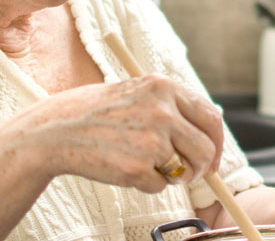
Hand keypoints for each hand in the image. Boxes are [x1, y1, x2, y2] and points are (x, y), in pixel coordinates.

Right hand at [0, 73, 224, 193]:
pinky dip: (147, 185)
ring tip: (146, 164)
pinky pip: (159, 187)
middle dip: (201, 167)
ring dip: (172, 176)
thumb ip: (172, 106)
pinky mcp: (137, 168)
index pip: (211, 117)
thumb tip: (209, 131)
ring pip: (185, 170)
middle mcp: (162, 110)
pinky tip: (124, 167)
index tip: (213, 157)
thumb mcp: (139, 92)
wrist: (57, 129)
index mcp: (164, 87)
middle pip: (205, 148)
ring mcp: (150, 140)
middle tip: (189, 174)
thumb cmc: (98, 112)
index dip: (217, 142)